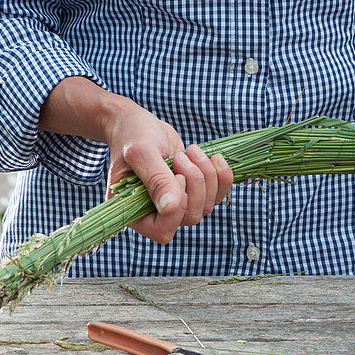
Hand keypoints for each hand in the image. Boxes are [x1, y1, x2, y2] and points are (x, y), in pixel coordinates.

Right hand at [40, 77, 233, 243]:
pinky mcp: (192, 191)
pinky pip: (217, 195)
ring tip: (190, 150)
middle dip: (194, 183)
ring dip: (206, 175)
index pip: (163, 230)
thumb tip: (170, 208)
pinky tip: (215, 157)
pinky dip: (222, 176)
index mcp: (134, 211)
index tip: (176, 175)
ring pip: (206, 206)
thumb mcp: (141, 153)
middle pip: (190, 216)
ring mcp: (176, 203)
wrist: (138, 124)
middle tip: (181, 156)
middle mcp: (156, 213)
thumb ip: (156, 179)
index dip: (177, 205)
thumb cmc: (133, 136)